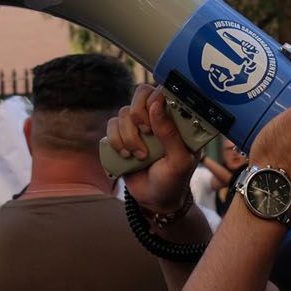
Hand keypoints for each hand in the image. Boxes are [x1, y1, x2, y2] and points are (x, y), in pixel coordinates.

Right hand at [107, 84, 197, 217]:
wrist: (154, 200)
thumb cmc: (174, 180)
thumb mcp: (179, 161)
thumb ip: (170, 133)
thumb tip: (156, 105)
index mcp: (177, 118)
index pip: (165, 90)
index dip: (156, 99)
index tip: (155, 121)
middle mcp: (157, 117)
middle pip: (141, 93)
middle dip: (139, 115)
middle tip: (146, 133)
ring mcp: (138, 125)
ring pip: (124, 112)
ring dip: (129, 136)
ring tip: (141, 156)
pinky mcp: (122, 136)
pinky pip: (111, 125)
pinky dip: (116, 140)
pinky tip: (126, 155)